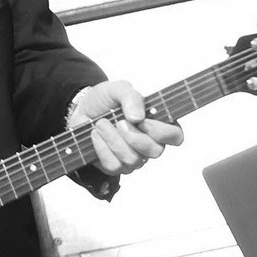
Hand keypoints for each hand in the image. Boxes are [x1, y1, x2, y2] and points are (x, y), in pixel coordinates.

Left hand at [68, 80, 183, 175]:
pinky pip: (114, 165)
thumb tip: (138, 116)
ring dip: (113, 139)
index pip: (175, 136)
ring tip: (101, 123)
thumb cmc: (104, 100)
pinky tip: (96, 134)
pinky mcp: (116, 166)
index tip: (142, 120)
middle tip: (119, 122)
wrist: (81, 110)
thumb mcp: (117, 89)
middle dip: (134, 136)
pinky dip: (101, 147)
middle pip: (155, 151)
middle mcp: (149, 144)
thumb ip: (131, 97)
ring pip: (133, 159)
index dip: (161, 131)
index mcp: (158, 124)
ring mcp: (134, 157)